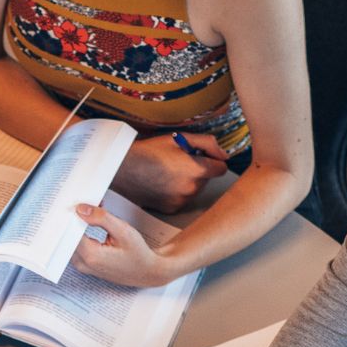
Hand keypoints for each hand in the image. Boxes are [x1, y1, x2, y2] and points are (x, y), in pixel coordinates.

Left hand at [70, 202, 175, 286]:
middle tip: (87, 204)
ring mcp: (82, 266)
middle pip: (69, 235)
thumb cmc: (138, 253)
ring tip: (91, 211)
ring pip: (71, 240)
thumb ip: (101, 218)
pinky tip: (89, 222)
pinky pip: (76, 246)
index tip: (80, 202)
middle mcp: (83, 263)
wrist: (147, 273)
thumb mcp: (123, 231)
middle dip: (76, 218)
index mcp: (91, 255)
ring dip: (78, 225)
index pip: (70, 230)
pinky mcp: (84, 265)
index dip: (74, 214)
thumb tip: (81, 209)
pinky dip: (81, 233)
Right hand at [112, 133, 228, 212]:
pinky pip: (183, 199)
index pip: (222, 168)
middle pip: (207, 178)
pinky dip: (177, 192)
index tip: (203, 156)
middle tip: (179, 162)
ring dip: (189, 181)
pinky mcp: (172, 208)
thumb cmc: (148, 152)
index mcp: (196, 169)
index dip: (214, 159)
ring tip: (169, 173)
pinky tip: (163, 184)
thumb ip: (207, 143)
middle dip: (199, 170)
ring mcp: (182, 200)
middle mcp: (192, 188)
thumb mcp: (178, 138)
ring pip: (196, 189)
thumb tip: (224, 154)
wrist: (123, 170)